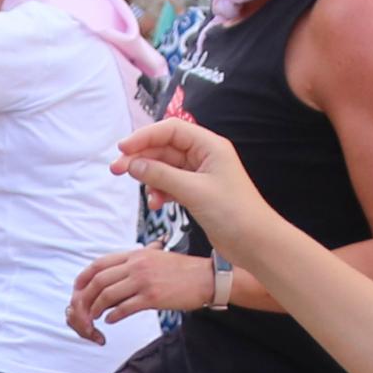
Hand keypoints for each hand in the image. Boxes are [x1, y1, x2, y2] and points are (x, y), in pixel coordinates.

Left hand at [65, 248, 215, 343]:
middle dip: (85, 297)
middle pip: (99, 281)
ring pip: (108, 295)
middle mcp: (136, 265)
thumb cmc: (182, 271)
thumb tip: (114, 276)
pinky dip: (113, 316)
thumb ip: (134, 264)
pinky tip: (110, 321)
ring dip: (96, 309)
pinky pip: (124, 308)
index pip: (99, 264)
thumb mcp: (155, 258)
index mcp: (135, 255)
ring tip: (94, 317)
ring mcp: (144, 281)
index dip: (83, 278)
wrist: (207, 278)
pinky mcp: (152, 297)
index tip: (78, 290)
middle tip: (83, 310)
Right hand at [112, 116, 267, 246]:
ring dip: (149, 178)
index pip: (170, 130)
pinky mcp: (197, 192)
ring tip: (143, 194)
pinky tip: (157, 204)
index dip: (144, 136)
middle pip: (164, 147)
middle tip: (117, 170)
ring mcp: (200, 174)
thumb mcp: (193, 191)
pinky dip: (160, 192)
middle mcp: (205, 156)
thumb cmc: (235, 213)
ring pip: (165, 167)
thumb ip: (161, 176)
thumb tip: (133, 164)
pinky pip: (170, 184)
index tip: (122, 148)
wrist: (255, 242)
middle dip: (141, 158)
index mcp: (210, 146)